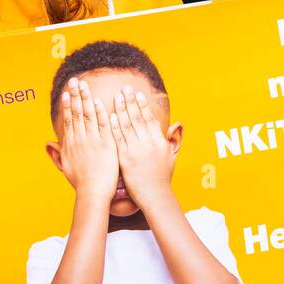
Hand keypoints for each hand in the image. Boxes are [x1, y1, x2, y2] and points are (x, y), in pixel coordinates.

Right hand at [59, 77, 117, 196]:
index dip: (68, 106)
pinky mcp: (105, 144)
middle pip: (76, 113)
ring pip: (88, 115)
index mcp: (70, 144)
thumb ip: (58, 152)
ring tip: (84, 85)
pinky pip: (102, 125)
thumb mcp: (66, 165)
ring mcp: (92, 141)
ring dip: (86, 98)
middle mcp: (79, 139)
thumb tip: (47, 144)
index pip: (69, 120)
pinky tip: (97, 101)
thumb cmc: (80, 182)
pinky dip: (100, 112)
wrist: (92, 192)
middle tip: (75, 81)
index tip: (67, 93)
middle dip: (75, 96)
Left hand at [110, 86, 174, 209]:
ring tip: (116, 97)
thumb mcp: (170, 156)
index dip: (143, 105)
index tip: (137, 94)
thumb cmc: (162, 178)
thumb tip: (174, 126)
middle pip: (137, 118)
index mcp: (159, 141)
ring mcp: (137, 150)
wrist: (155, 195)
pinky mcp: (126, 159)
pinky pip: (119, 140)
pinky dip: (114, 127)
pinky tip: (109, 117)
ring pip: (127, 125)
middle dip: (130, 101)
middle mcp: (148, 143)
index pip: (149, 119)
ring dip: (121, 110)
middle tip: (125, 88)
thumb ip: (169, 140)